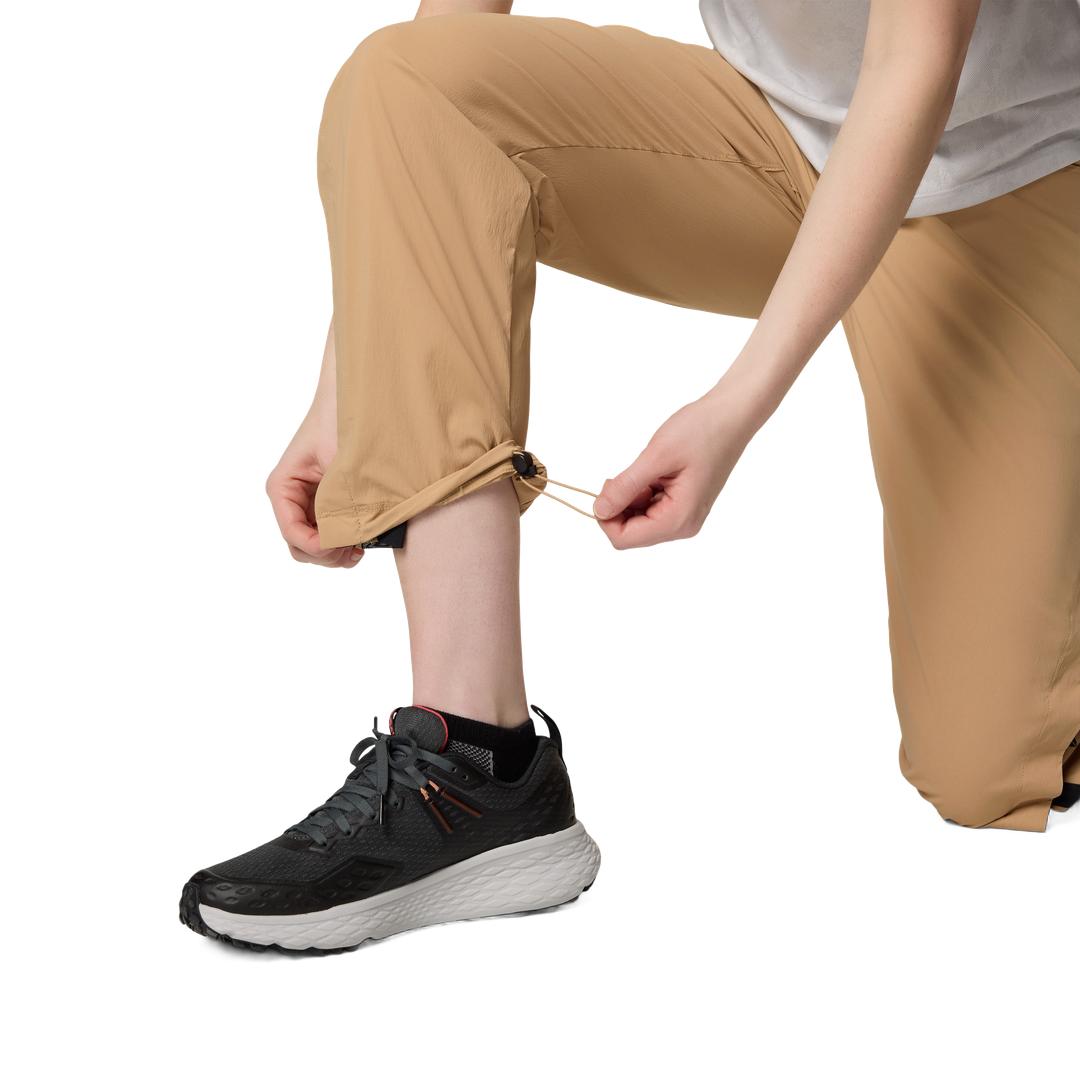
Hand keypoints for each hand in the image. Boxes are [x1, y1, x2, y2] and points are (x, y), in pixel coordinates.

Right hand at [266, 364, 364, 567]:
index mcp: (283, 486)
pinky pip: (328, 533)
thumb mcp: (340, 467)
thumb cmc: (344, 422)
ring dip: (335, 552)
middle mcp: (289, 498)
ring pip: (314, 546)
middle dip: (326, 554)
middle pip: (300, 547)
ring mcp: (307, 502)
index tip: (346, 546)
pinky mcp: (325, 504)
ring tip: (360, 548)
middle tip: (356, 552)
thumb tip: (345, 540)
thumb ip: (338, 505)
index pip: (292, 533)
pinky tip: (362, 540)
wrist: (359, 398)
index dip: (317, 547)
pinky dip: (342, 542)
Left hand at [592, 382, 760, 549]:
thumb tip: (599, 510)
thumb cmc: (701, 431)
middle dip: (619, 505)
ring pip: (638, 520)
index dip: (606, 516)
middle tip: (625, 474)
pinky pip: (650, 509)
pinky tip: (654, 471)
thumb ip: (626, 487)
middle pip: (630, 532)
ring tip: (646, 469)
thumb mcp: (656, 457)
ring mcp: (684, 517)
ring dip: (631, 497)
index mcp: (678, 520)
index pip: (623, 539)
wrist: (731, 416)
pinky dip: (642, 492)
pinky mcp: (683, 506)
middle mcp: (683, 526)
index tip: (608, 485)